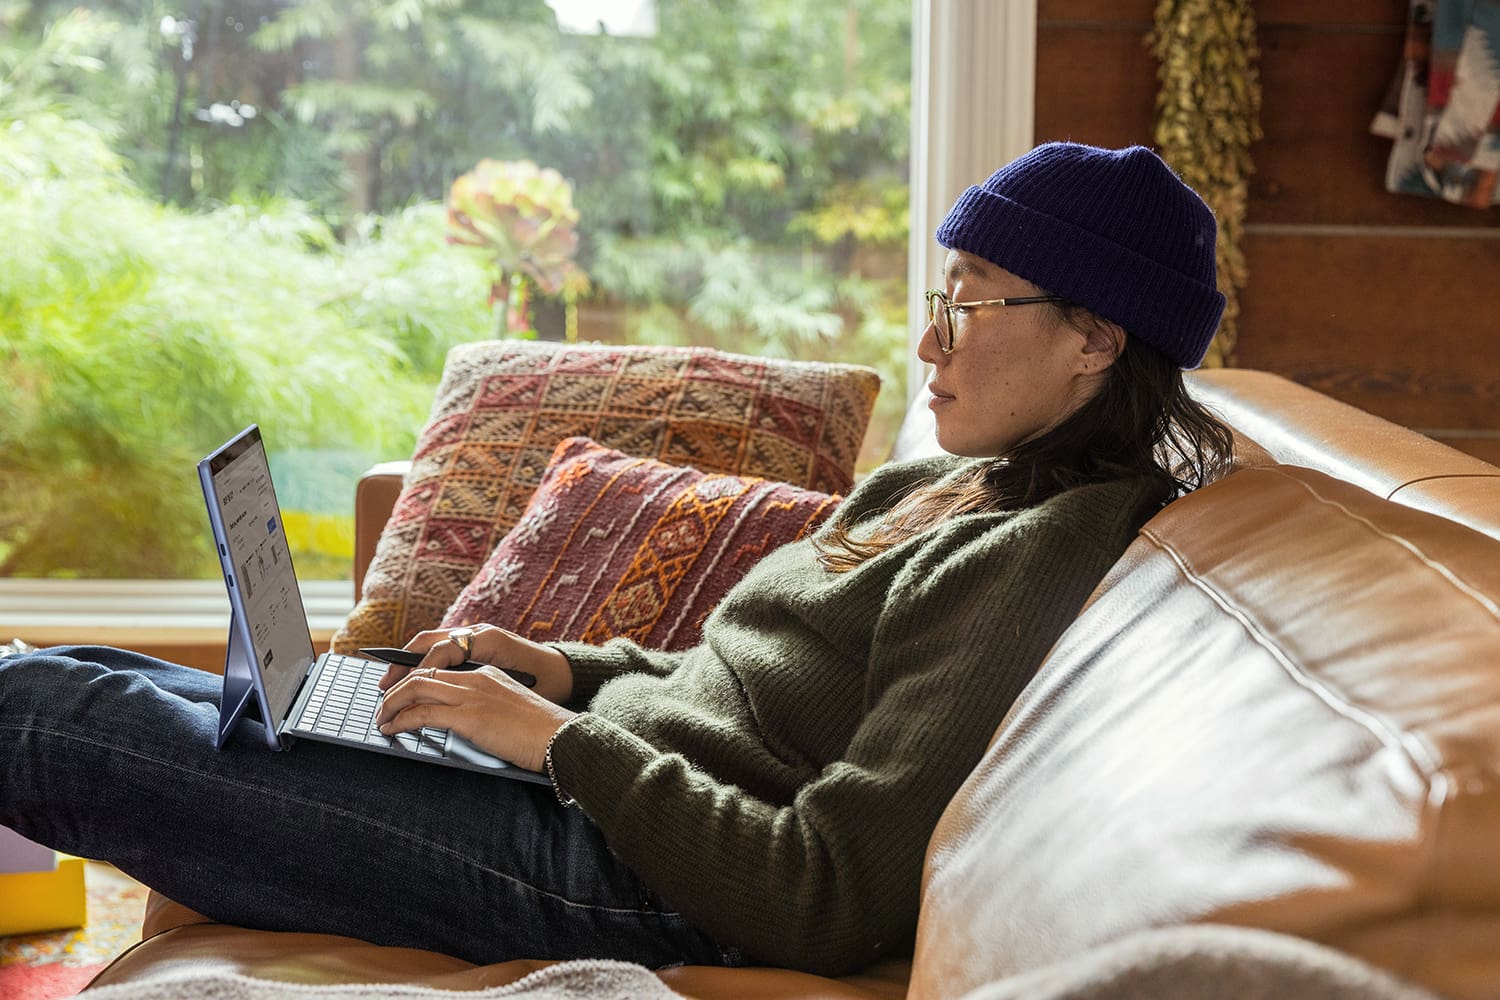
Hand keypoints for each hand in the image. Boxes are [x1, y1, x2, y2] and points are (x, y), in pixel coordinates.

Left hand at [373, 625, 577, 771]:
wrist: (559, 737)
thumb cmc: (541, 732)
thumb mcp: (510, 710)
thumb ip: (487, 708)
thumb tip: (467, 722)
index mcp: (487, 674)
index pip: (441, 670)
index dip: (415, 680)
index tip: (401, 694)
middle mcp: (476, 678)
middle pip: (422, 674)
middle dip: (396, 690)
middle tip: (383, 707)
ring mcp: (472, 695)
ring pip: (416, 689)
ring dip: (392, 704)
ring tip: (382, 718)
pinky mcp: (468, 716)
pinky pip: (422, 713)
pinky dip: (401, 720)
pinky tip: (392, 730)